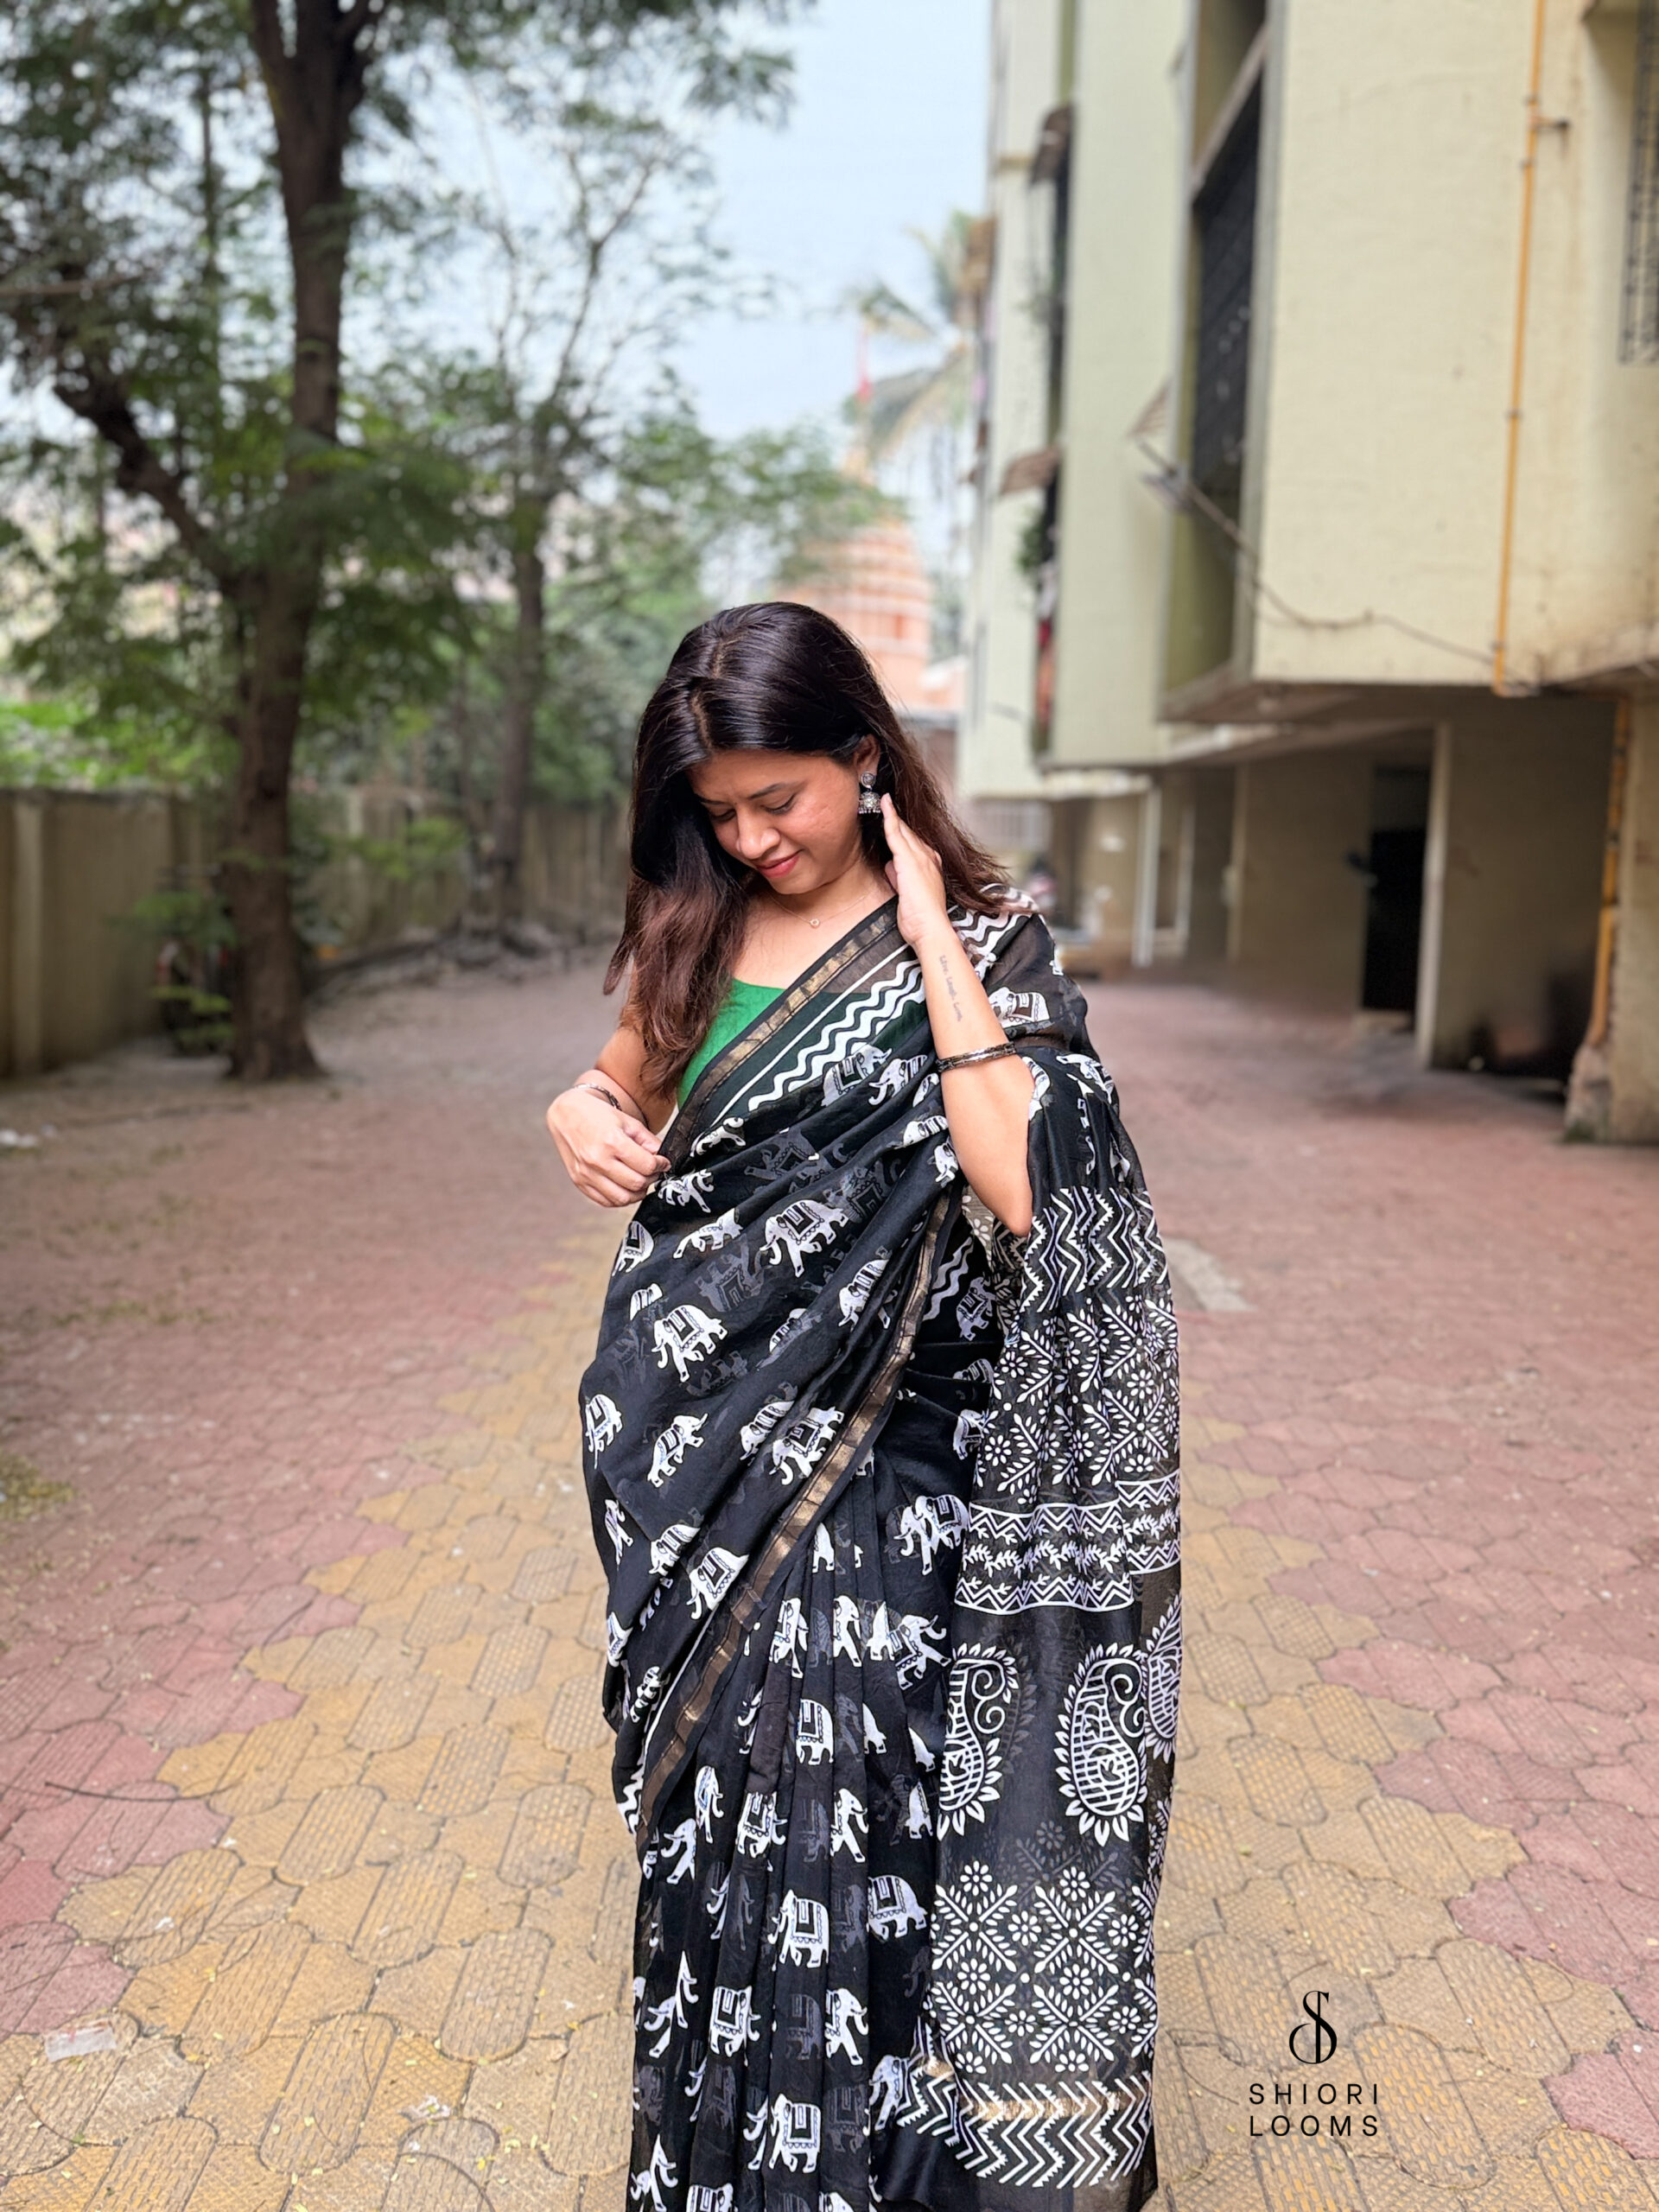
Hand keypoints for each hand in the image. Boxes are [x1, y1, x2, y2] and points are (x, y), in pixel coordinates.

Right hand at [546, 1088, 668, 1207]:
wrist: (567, 1114)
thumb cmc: (598, 1116)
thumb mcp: (628, 1122)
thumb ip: (648, 1141)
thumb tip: (663, 1160)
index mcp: (612, 1142)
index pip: (647, 1165)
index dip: (661, 1165)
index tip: (662, 1162)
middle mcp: (598, 1160)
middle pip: (637, 1183)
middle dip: (651, 1178)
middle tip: (652, 1171)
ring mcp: (587, 1174)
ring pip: (623, 1198)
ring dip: (637, 1192)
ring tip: (639, 1180)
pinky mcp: (579, 1182)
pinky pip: (605, 1201)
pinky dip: (620, 1198)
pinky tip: (624, 1186)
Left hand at [881, 794, 952, 949]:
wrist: (931, 928)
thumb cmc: (921, 918)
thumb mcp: (908, 894)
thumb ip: (900, 878)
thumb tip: (891, 867)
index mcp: (931, 866)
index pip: (914, 842)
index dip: (903, 829)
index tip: (894, 817)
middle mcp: (928, 858)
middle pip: (909, 832)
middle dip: (897, 817)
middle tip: (885, 800)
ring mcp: (920, 858)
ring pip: (902, 830)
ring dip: (892, 814)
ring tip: (883, 799)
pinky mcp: (909, 861)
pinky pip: (896, 835)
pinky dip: (889, 818)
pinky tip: (884, 805)